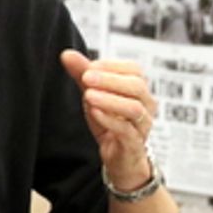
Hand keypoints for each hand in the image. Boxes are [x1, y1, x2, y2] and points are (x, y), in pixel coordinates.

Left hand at [60, 49, 155, 189]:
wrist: (121, 157)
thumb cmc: (111, 123)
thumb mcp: (94, 96)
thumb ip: (83, 75)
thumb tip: (66, 54)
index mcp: (138, 89)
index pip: (133, 69)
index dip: (111, 66)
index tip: (89, 67)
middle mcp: (146, 105)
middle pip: (137, 86)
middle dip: (110, 80)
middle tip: (86, 77)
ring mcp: (142, 125)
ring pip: (134, 108)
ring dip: (110, 100)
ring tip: (89, 95)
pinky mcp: (134, 143)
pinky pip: (127, 130)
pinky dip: (110, 120)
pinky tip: (95, 113)